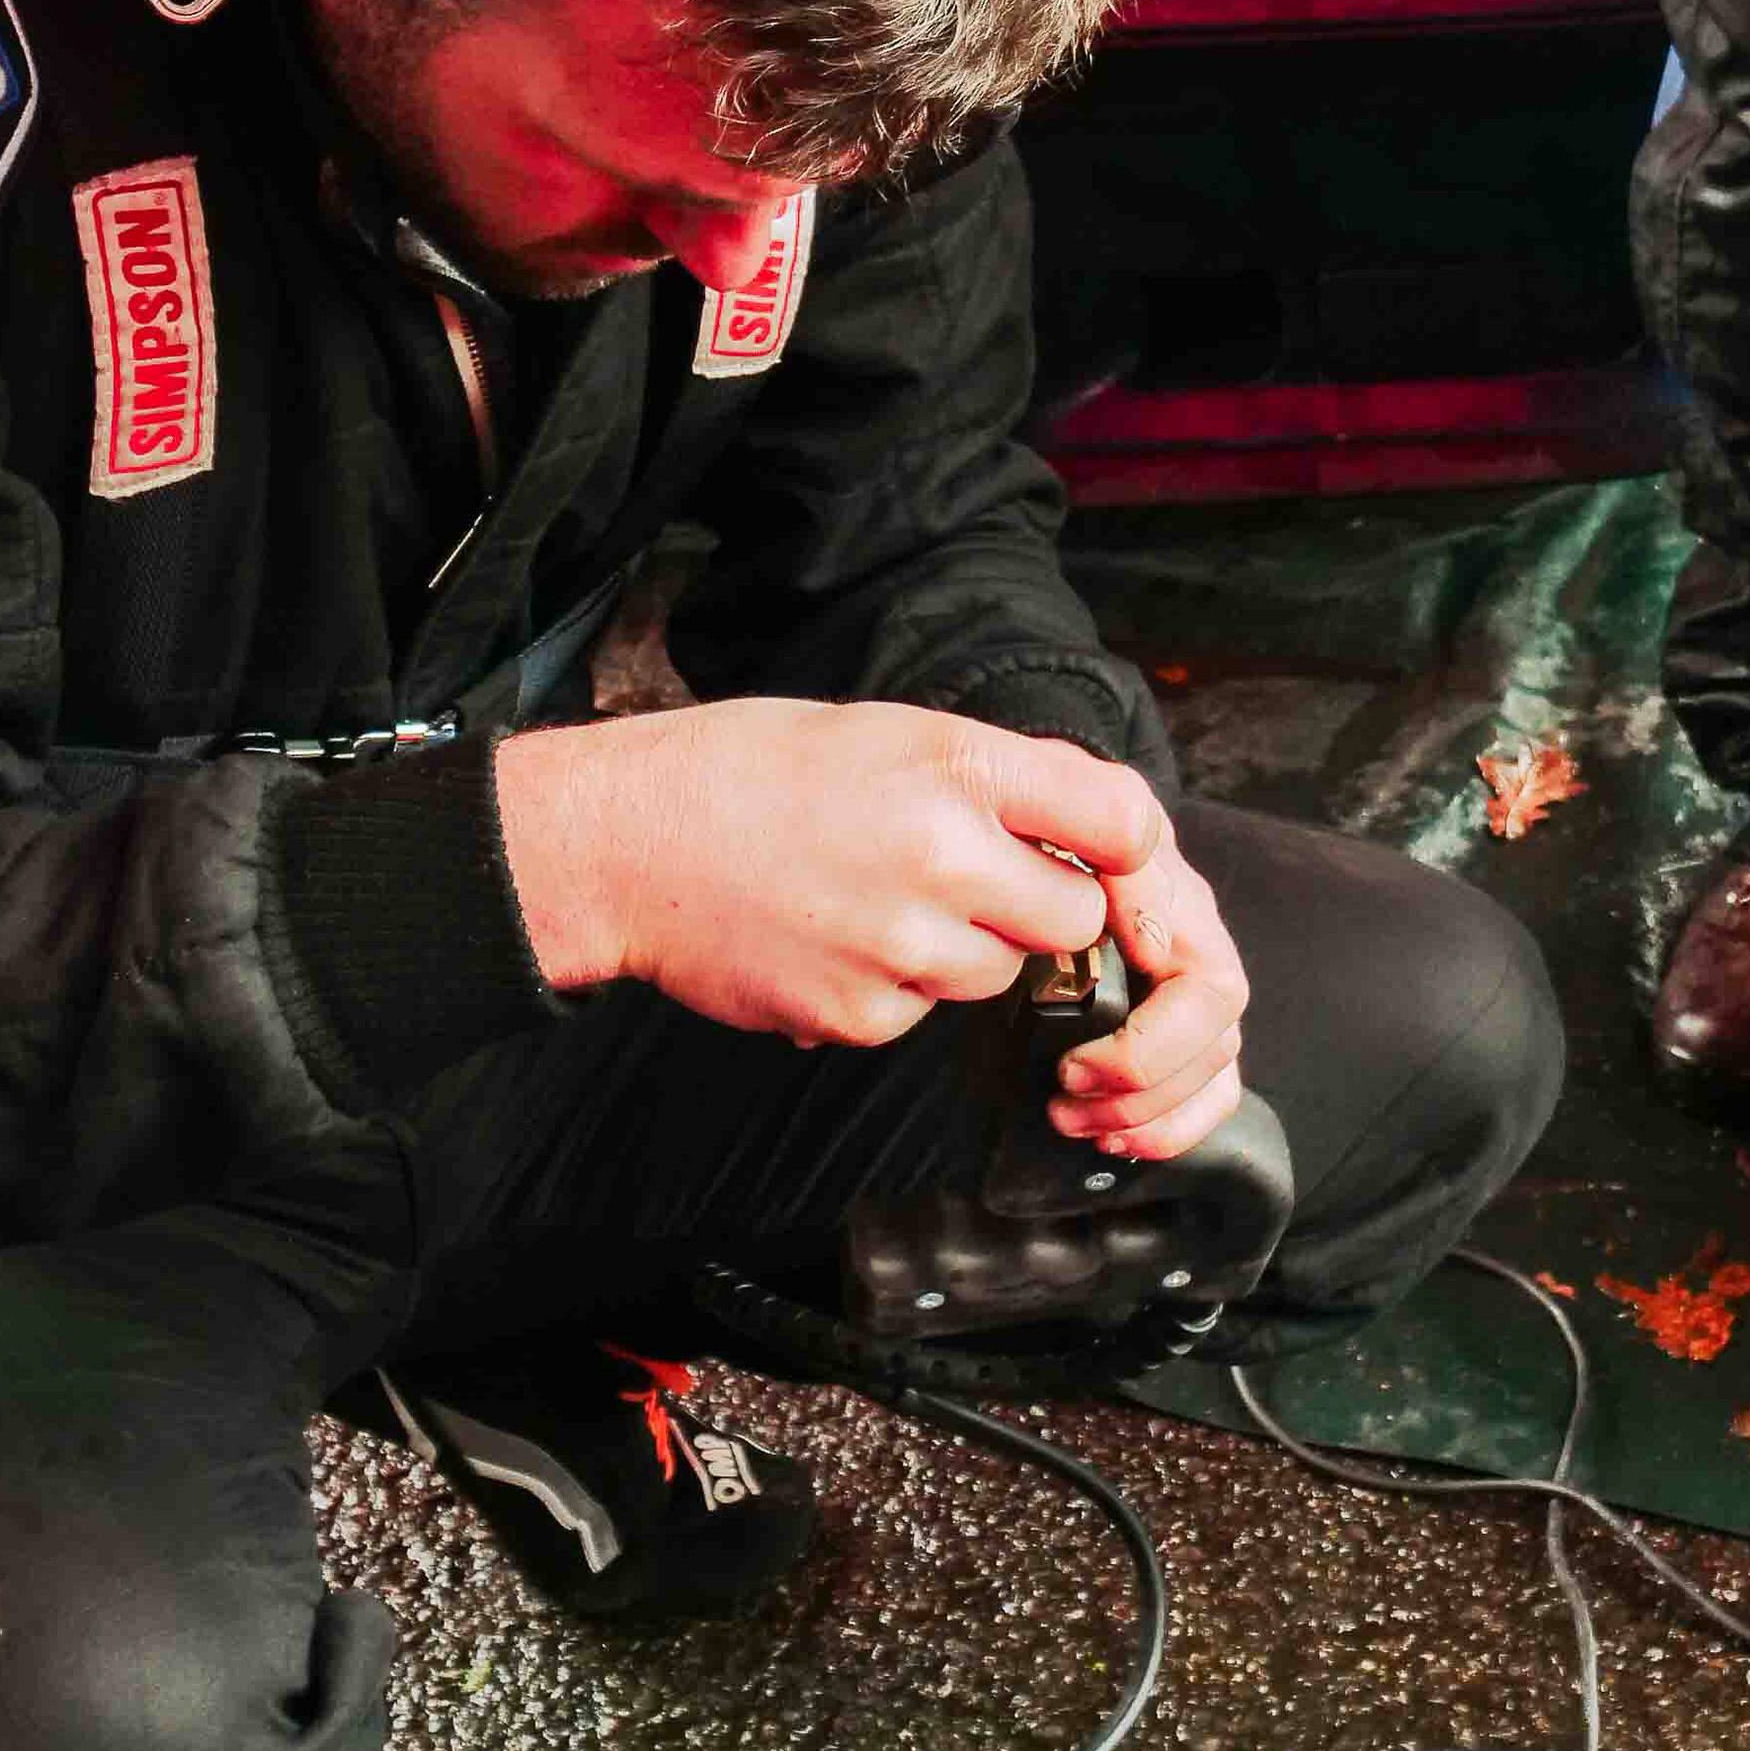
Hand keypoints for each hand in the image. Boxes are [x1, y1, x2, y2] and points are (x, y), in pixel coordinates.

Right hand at [495, 704, 1230, 1126]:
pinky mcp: (862, 1015)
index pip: (1119, 820)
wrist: (630, 840)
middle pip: (1073, 921)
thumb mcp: (892, 735)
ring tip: (878, 902)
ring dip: (963, 952)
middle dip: (1040, 912)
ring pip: (996, 976)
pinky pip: (921, 1014)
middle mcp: (944, 858)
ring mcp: (903, 946)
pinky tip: (832, 940)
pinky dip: (893, 989)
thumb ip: (997, 781)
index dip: (1117, 848)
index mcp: (958, 770)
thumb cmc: (755, 772)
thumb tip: (1099, 828)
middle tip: (973, 882)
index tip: (1096, 855)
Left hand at [1048, 835, 1252, 1162]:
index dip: (1148, 1046)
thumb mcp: (1067, 834)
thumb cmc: (1038, 834)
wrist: (1019, 831)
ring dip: (1148, 1115)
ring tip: (1075, 1120)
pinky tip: (1118, 1136)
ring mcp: (1190, 987)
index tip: (1072, 1063)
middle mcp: (1196, 947)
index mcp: (1178, 905)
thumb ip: (1118, 872)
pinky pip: (1210, 1091)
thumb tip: (1152, 942)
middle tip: (1065, 1094)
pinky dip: (1171, 1128)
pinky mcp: (1178, 1023)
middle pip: (1216, 1045)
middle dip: (1139, 1090)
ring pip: (1215, 1073)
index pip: (1209, 993)